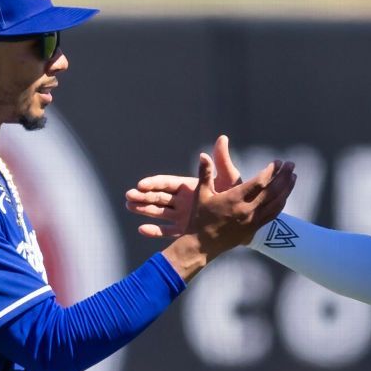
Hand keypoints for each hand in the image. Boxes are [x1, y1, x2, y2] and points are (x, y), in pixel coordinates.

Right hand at [126, 134, 242, 237]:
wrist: (241, 217)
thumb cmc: (234, 195)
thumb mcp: (228, 177)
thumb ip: (220, 160)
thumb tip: (222, 139)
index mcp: (189, 187)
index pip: (168, 184)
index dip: (154, 184)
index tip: (141, 185)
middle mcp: (183, 200)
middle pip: (159, 197)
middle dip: (144, 196)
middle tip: (128, 196)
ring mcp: (182, 216)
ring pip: (159, 212)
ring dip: (144, 209)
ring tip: (128, 206)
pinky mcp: (184, 229)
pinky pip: (167, 231)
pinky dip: (155, 231)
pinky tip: (142, 229)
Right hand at [160, 150, 293, 278]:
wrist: (202, 245)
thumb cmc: (200, 218)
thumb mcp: (201, 194)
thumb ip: (204, 173)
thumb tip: (203, 154)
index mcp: (234, 199)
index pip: (259, 182)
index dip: (270, 171)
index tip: (277, 162)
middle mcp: (246, 210)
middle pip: (272, 191)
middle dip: (283, 176)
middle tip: (291, 164)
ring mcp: (252, 221)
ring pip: (276, 203)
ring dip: (287, 189)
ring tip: (293, 176)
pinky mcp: (254, 229)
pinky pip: (273, 215)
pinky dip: (281, 203)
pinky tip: (285, 195)